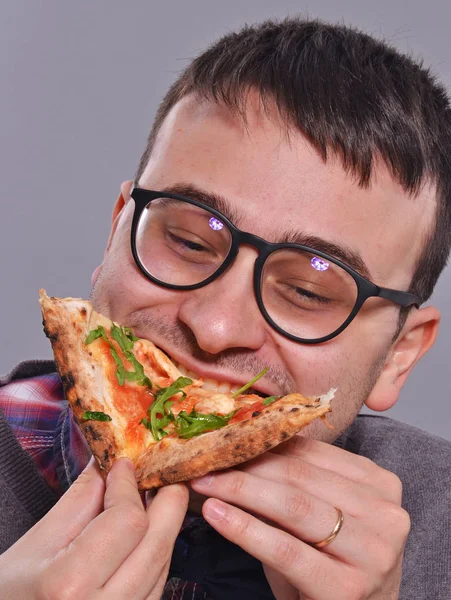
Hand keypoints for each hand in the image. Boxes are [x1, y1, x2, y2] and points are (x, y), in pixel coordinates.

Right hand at [0, 457, 187, 598]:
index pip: (128, 521)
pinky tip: (147, 533)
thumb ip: (81, 499)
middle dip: (168, 500)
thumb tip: (109, 465)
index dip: (130, 486)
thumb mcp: (36, 543)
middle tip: (163, 474)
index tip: (125, 467)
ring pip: (163, 564)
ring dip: (164, 527)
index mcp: (72, 584)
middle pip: (158, 543)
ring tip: (155, 499)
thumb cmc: (10, 596)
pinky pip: (156, 584)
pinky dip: (155, 553)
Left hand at [191, 436, 409, 599]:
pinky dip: (244, 528)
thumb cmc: (332, 564)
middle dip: (248, 465)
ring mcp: (373, 552)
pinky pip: (285, 549)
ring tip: (205, 482)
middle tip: (207, 459)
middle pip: (301, 476)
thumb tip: (240, 445)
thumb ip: (293, 482)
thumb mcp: (319, 516)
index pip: (312, 453)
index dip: (264, 444)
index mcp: (381, 484)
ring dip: (241, 490)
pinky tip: (215, 514)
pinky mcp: (349, 589)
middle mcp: (386, 514)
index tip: (226, 439)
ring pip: (293, 506)